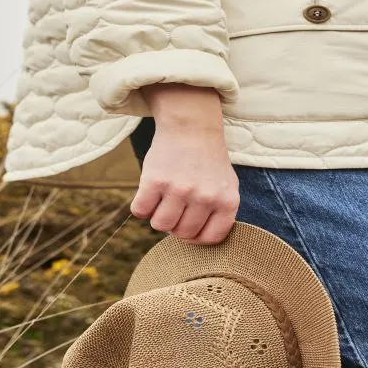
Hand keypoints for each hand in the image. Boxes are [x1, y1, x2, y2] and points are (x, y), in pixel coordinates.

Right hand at [130, 84, 239, 244]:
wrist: (191, 125)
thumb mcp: (226, 186)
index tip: (190, 223)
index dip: (196, 236)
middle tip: (175, 206)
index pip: (210, 239)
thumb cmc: (208, 160)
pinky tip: (150, 193)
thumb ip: (219, 214)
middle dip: (176, 224)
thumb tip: (198, 241)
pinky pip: (140, 211)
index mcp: (227, 201)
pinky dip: (141, 206)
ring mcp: (180, 189)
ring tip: (163, 200)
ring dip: (157, 216)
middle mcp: (205, 198)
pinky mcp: (156, 180)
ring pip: (160, 225)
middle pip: (182, 234)